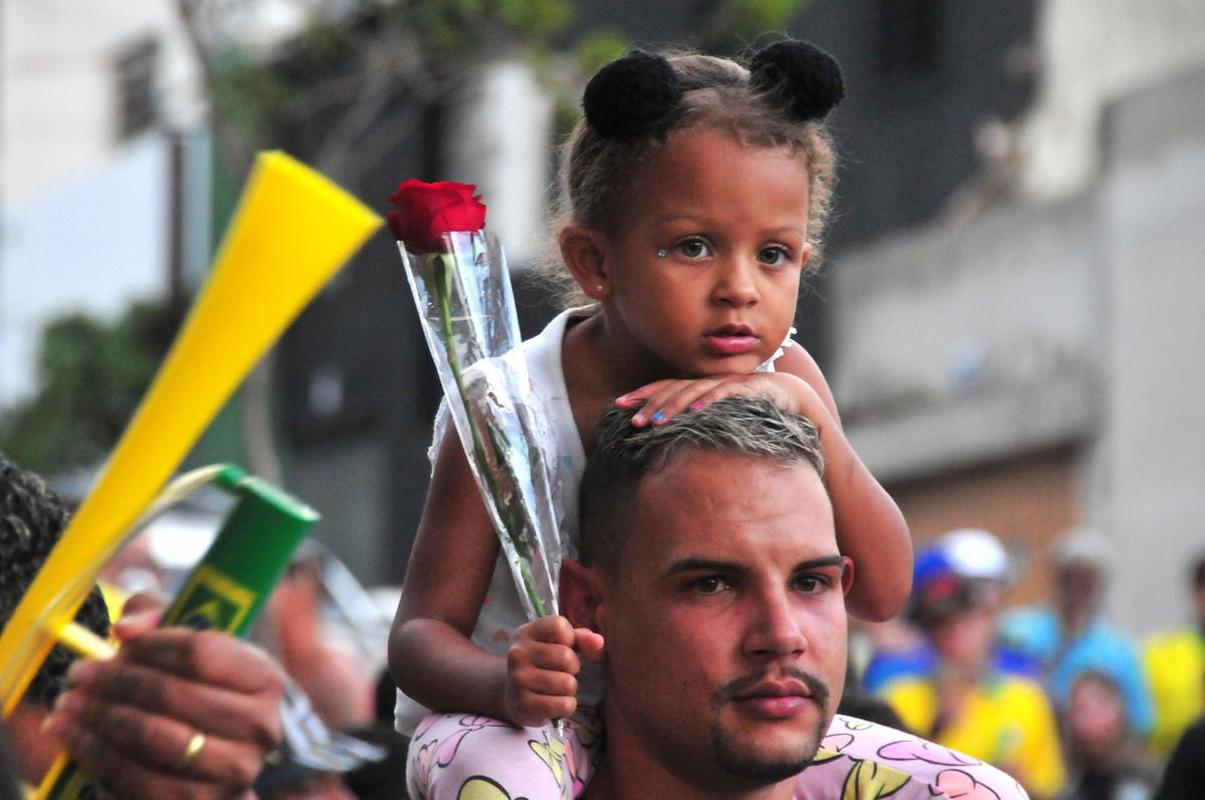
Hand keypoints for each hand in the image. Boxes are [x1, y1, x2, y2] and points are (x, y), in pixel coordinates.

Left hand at [43, 600, 285, 798]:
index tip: (116, 640)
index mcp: (266, 679)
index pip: (201, 652)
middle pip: (175, 695)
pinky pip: (138, 779)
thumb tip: (125, 629)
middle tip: (79, 673)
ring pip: (155, 738)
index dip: (152, 643)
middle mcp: (259, 726)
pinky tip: (73, 736)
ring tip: (69, 703)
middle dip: (118, 681)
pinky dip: (98, 754)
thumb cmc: (202, 693)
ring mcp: (234, 770)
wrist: (220, 762)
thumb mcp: (196, 650)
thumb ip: (161, 620)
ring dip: (102, 718)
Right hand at [503, 615, 603, 726]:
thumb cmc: (543, 664)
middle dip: (572, 667)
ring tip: (556, 688)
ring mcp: (518, 680)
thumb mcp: (560, 644)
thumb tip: (599, 642)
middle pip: (566, 657)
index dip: (570, 638)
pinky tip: (553, 702)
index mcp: (525, 633)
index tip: (562, 646)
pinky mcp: (523, 705)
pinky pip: (564, 705)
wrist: (513, 694)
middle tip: (560, 671)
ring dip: (569, 689)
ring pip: (567, 683)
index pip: (559, 625)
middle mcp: (517, 653)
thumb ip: (582, 639)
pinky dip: (566, 706)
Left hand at [617, 372, 832, 427]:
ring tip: (656, 421)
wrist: (793, 398)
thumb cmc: (752, 409)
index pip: (665, 387)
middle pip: (674, 389)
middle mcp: (710, 381)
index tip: (619, 404)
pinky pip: (724, 394)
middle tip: (632, 421)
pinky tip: (695, 411)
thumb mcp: (719, 416)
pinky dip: (708, 401)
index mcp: (700, 386)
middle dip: (651, 404)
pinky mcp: (747, 388)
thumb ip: (696, 421)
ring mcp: (728, 383)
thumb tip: (668, 439)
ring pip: (694, 392)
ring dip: (673, 406)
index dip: (642, 394)